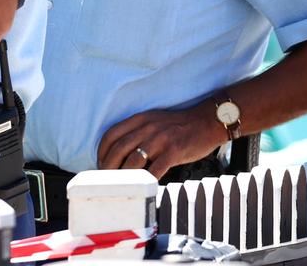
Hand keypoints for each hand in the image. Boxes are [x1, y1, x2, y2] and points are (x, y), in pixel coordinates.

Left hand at [97, 103, 225, 179]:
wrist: (206, 121)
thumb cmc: (178, 125)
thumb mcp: (153, 120)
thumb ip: (138, 131)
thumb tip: (122, 151)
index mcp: (140, 119)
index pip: (112, 134)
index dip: (102, 151)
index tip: (100, 162)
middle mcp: (147, 128)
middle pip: (119, 149)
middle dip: (108, 166)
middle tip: (105, 178)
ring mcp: (160, 140)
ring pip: (134, 160)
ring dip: (124, 175)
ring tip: (119, 185)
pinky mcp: (174, 152)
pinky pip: (156, 169)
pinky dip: (147, 180)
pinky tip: (143, 187)